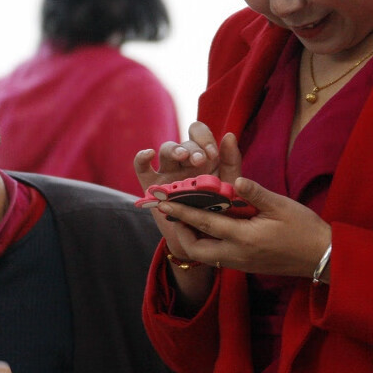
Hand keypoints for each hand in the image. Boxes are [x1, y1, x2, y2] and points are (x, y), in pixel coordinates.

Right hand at [135, 125, 243, 260]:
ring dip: (175, 149)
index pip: (199, 133)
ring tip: (183, 157)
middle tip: (199, 160)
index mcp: (203, 158)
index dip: (204, 138)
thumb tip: (230, 135)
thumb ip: (231, 161)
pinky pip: (141, 167)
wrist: (203, 239)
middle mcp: (184, 162)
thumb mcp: (229, 187)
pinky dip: (141, 158)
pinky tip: (149, 154)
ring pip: (166, 150)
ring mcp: (167, 172)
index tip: (212, 153)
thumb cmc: (219, 212)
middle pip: (184, 142)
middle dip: (192, 147)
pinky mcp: (151, 186)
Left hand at [155, 177, 330, 279]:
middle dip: (181, 231)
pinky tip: (208, 227)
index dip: (182, 212)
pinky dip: (206, 243)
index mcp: (245, 238)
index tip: (163, 204)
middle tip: (175, 212)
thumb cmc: (304, 229)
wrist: (323, 257)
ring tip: (188, 218)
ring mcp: (240, 263)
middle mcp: (237, 255)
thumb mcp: (281, 205)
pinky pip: (217, 257)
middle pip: (196, 248)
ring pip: (205, 255)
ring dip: (193, 238)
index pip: (205, 224)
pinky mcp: (245, 266)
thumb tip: (235, 180)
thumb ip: (255, 193)